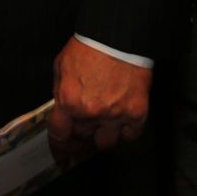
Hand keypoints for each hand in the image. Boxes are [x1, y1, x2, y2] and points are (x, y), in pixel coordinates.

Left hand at [48, 36, 150, 166]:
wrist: (118, 37)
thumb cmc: (89, 47)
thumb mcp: (61, 66)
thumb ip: (60, 91)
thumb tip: (62, 109)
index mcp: (69, 101)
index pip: (59, 135)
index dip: (59, 149)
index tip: (61, 158)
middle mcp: (90, 113)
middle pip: (82, 138)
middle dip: (81, 134)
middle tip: (85, 126)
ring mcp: (115, 115)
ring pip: (105, 143)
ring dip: (102, 135)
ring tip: (104, 122)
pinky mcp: (136, 113)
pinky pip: (129, 136)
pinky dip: (125, 132)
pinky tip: (122, 122)